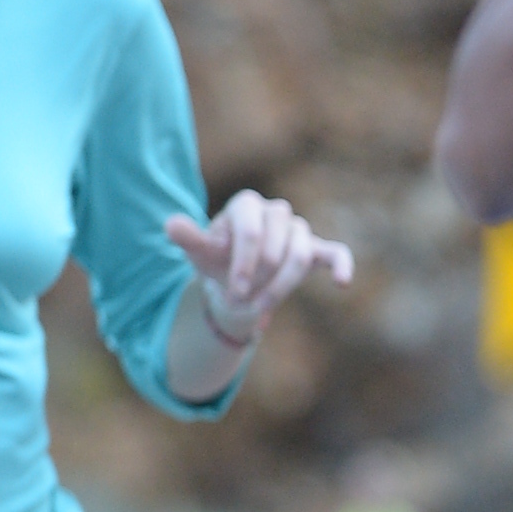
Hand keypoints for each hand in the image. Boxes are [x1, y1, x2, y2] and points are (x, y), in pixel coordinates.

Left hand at [166, 190, 354, 345]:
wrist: (237, 274)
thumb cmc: (217, 258)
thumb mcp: (200, 251)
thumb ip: (189, 238)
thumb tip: (170, 225)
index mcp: (246, 204)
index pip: (251, 233)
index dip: (243, 266)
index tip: (232, 294)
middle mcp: (276, 211)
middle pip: (276, 249)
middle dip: (258, 281)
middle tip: (241, 302)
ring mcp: (299, 229)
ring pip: (300, 257)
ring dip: (281, 287)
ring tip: (262, 306)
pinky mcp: (317, 249)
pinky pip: (336, 253)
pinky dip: (341, 266)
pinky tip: (342, 283)